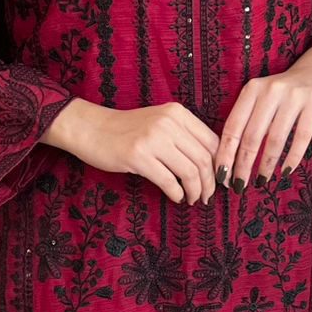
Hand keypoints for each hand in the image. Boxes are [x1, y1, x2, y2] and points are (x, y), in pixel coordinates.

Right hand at [42, 98, 220, 204]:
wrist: (92, 128)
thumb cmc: (128, 130)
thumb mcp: (160, 123)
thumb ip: (183, 136)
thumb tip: (211, 165)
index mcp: (178, 113)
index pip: (212, 142)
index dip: (219, 165)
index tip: (217, 180)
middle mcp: (168, 123)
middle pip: (204, 159)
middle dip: (210, 183)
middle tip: (207, 196)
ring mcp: (153, 138)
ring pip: (189, 172)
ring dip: (195, 191)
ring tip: (193, 199)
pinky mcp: (138, 156)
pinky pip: (168, 181)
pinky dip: (176, 193)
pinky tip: (176, 197)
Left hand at [215, 45, 311, 189]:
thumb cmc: (286, 90)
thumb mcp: (263, 96)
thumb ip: (249, 118)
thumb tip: (231, 157)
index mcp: (252, 89)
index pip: (233, 126)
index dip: (226, 153)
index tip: (221, 175)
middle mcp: (270, 91)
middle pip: (252, 136)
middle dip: (243, 165)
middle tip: (239, 186)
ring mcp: (294, 97)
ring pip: (275, 139)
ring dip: (266, 165)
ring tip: (261, 180)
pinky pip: (301, 138)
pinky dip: (292, 158)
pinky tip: (285, 171)